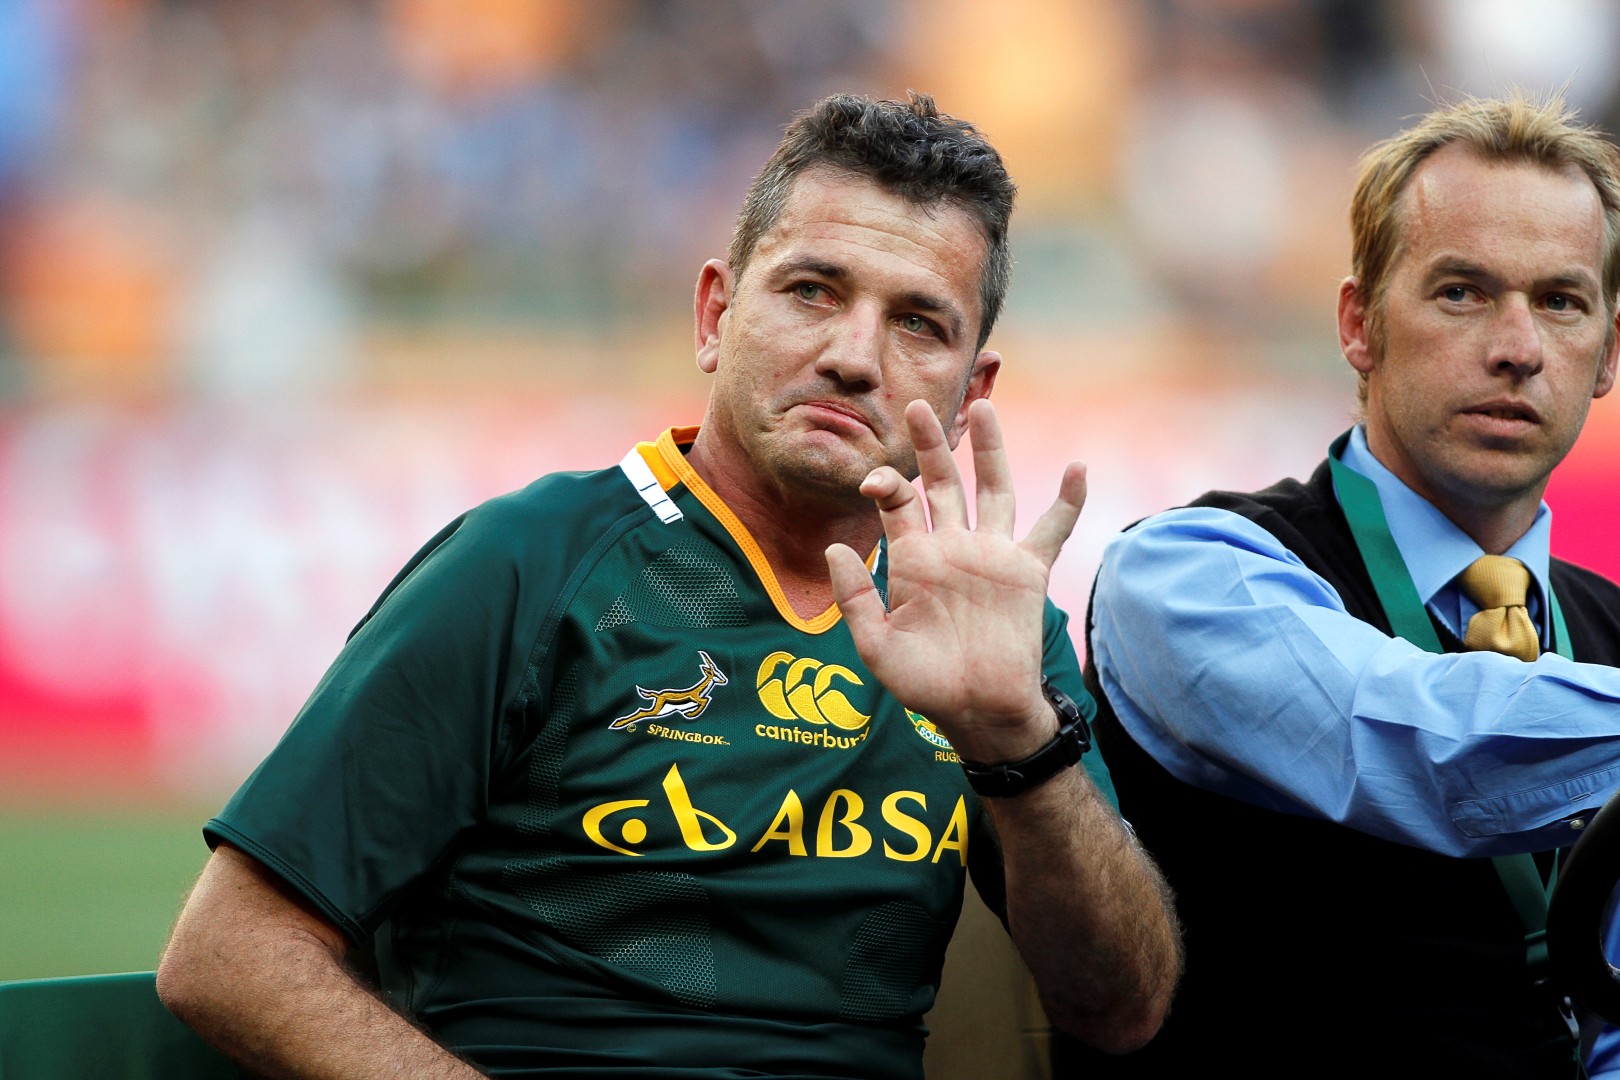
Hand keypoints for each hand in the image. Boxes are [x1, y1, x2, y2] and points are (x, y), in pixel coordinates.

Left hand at [826, 398, 1085, 760]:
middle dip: (932, 443)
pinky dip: (1067, 500)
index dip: (886, 484)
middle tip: (918, 404)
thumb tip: (835, 548)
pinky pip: (1051, 528)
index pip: (898, 503)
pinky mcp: (1028, 570)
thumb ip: (856, 598)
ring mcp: (992, 554)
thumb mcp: (877, 646)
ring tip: (987, 406)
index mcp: (913, 558)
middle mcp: (952, 546)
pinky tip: (1077, 468)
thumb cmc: (925, 684)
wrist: (978, 711)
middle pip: (943, 481)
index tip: (874, 481)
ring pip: (995, 489)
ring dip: (991, 449)